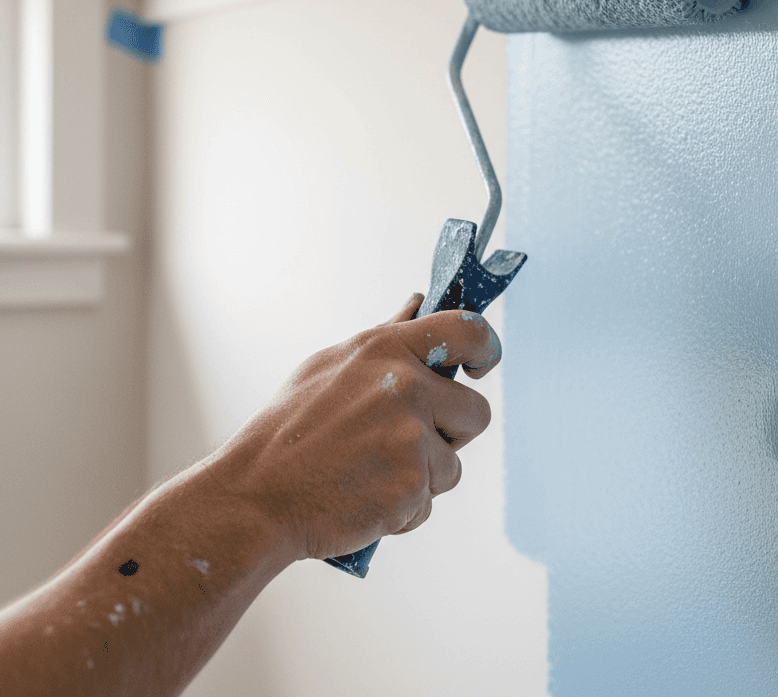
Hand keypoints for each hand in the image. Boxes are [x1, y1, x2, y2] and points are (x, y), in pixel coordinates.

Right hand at [200, 294, 500, 561]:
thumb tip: (420, 303)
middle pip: (476, 412)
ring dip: (422, 478)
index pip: (468, 330)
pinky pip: (429, 502)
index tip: (479, 367)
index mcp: (386, 349)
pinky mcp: (410, 487)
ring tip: (368, 474)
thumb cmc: (288, 430)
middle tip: (405, 444)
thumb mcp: (331, 365)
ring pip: (452, 465)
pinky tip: (362, 499)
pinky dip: (403, 510)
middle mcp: (405, 387)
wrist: (254, 496)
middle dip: (453, 433)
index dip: (487, 348)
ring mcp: (410, 438)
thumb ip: (387, 337)